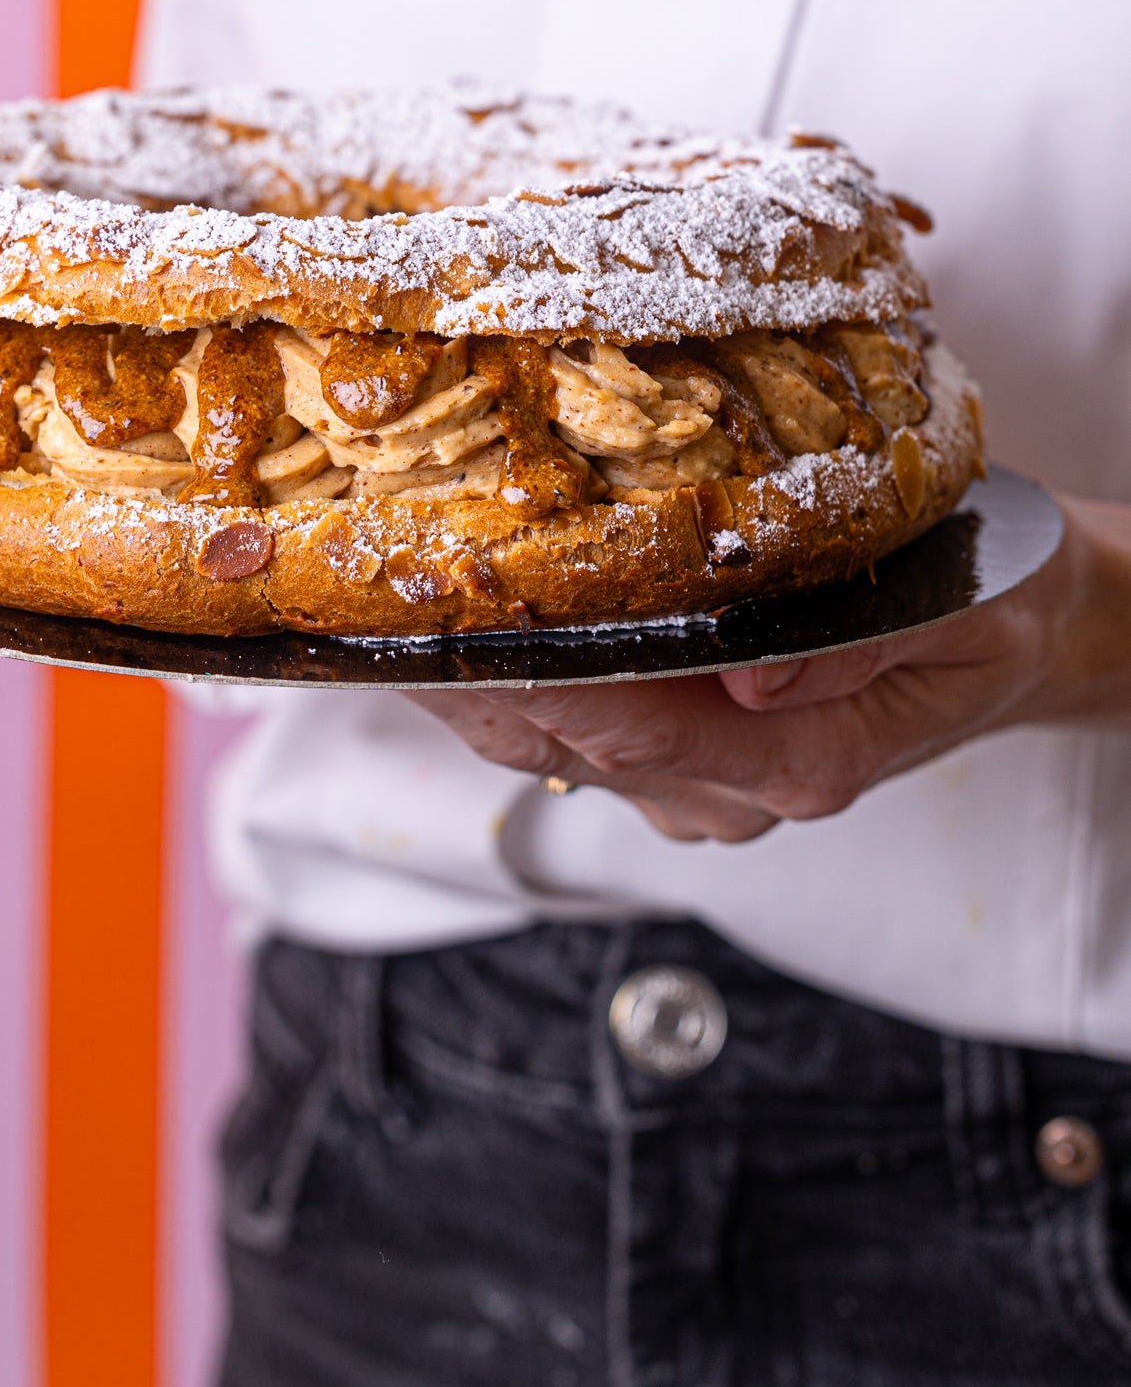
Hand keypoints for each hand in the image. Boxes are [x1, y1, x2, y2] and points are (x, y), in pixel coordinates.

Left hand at [415, 497, 1130, 843]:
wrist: (1017, 633)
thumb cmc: (991, 605)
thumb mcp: (962, 609)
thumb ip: (856, 650)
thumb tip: (748, 682)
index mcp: (798, 759)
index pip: (634, 729)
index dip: (531, 681)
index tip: (445, 631)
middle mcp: (732, 788)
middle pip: (565, 740)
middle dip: (462, 678)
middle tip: (369, 598)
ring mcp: (698, 780)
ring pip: (549, 744)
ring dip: (462, 682)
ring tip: (378, 603)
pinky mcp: (679, 754)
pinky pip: (567, 730)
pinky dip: (502, 681)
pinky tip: (449, 624)